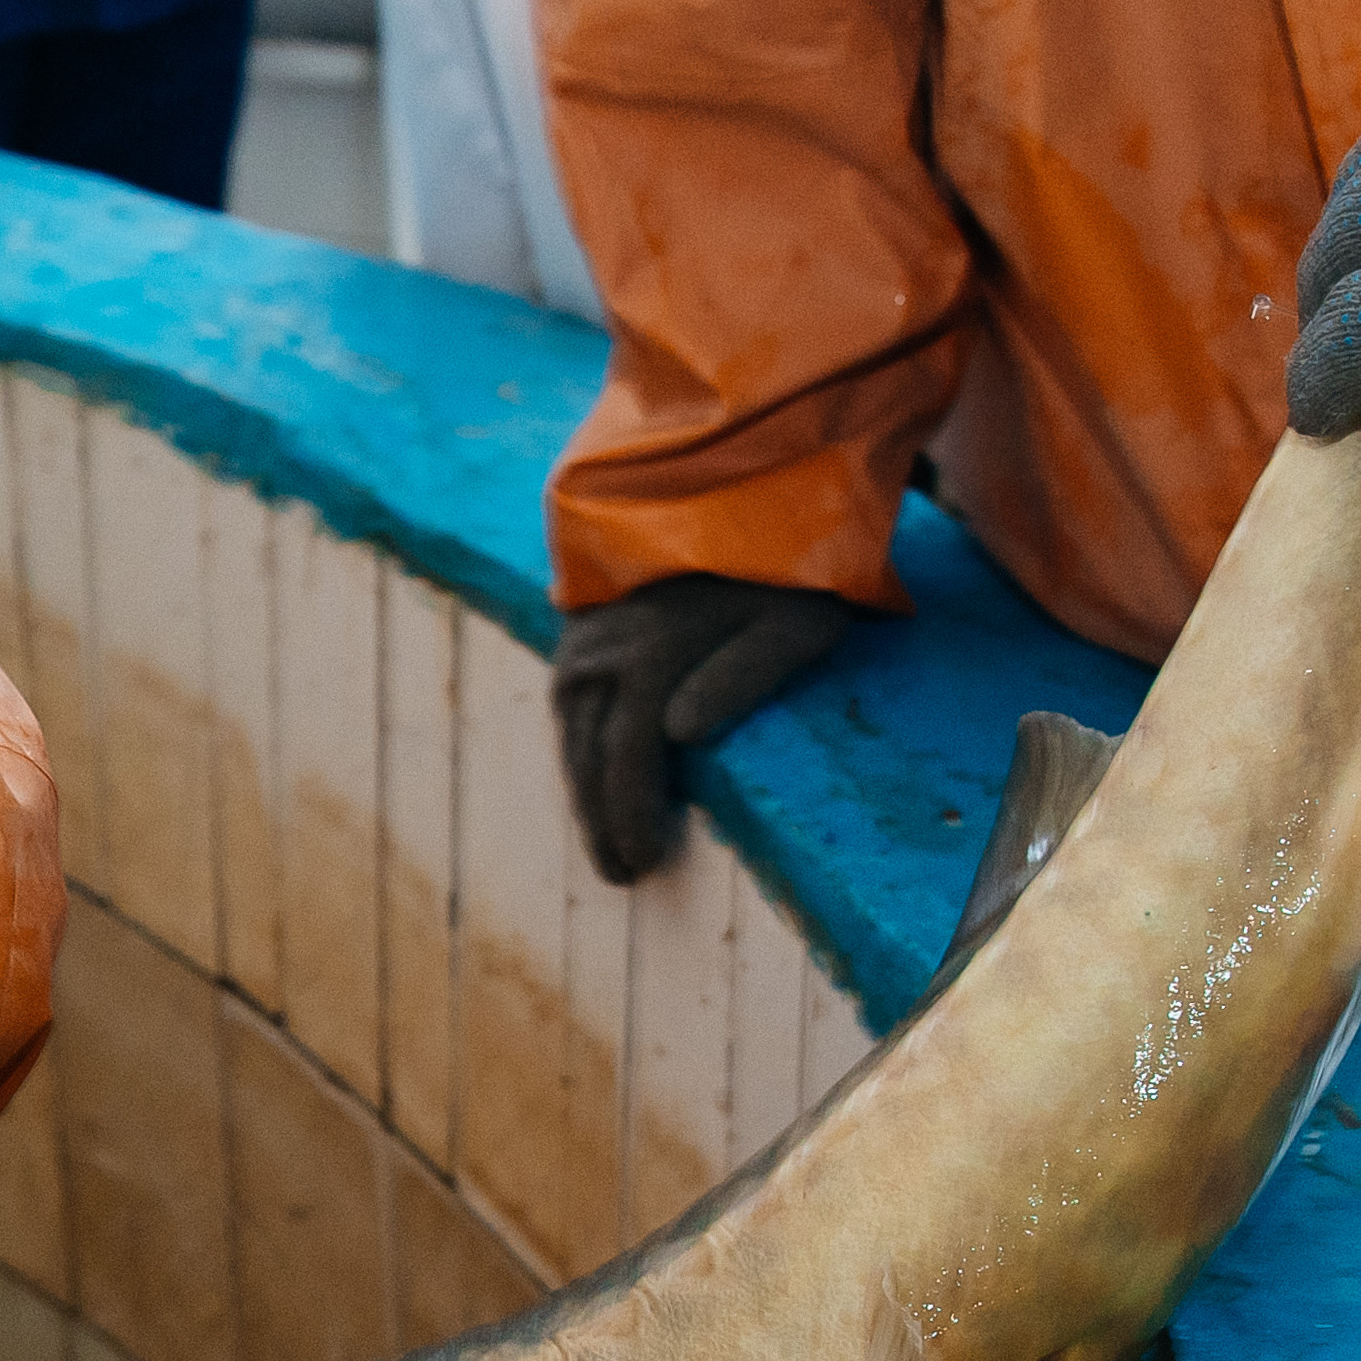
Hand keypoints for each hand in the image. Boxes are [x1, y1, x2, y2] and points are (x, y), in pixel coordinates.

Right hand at [551, 576, 866, 882]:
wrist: (737, 487)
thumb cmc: (784, 565)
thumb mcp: (791, 621)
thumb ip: (741, 677)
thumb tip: (678, 737)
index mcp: (649, 658)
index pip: (626, 763)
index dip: (630, 820)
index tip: (643, 866)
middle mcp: (601, 653)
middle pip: (588, 758)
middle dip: (602, 821)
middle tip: (621, 873)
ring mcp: (583, 638)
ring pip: (572, 733)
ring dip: (586, 790)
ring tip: (607, 839)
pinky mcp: (580, 626)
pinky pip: (569, 704)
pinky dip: (582, 747)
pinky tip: (598, 775)